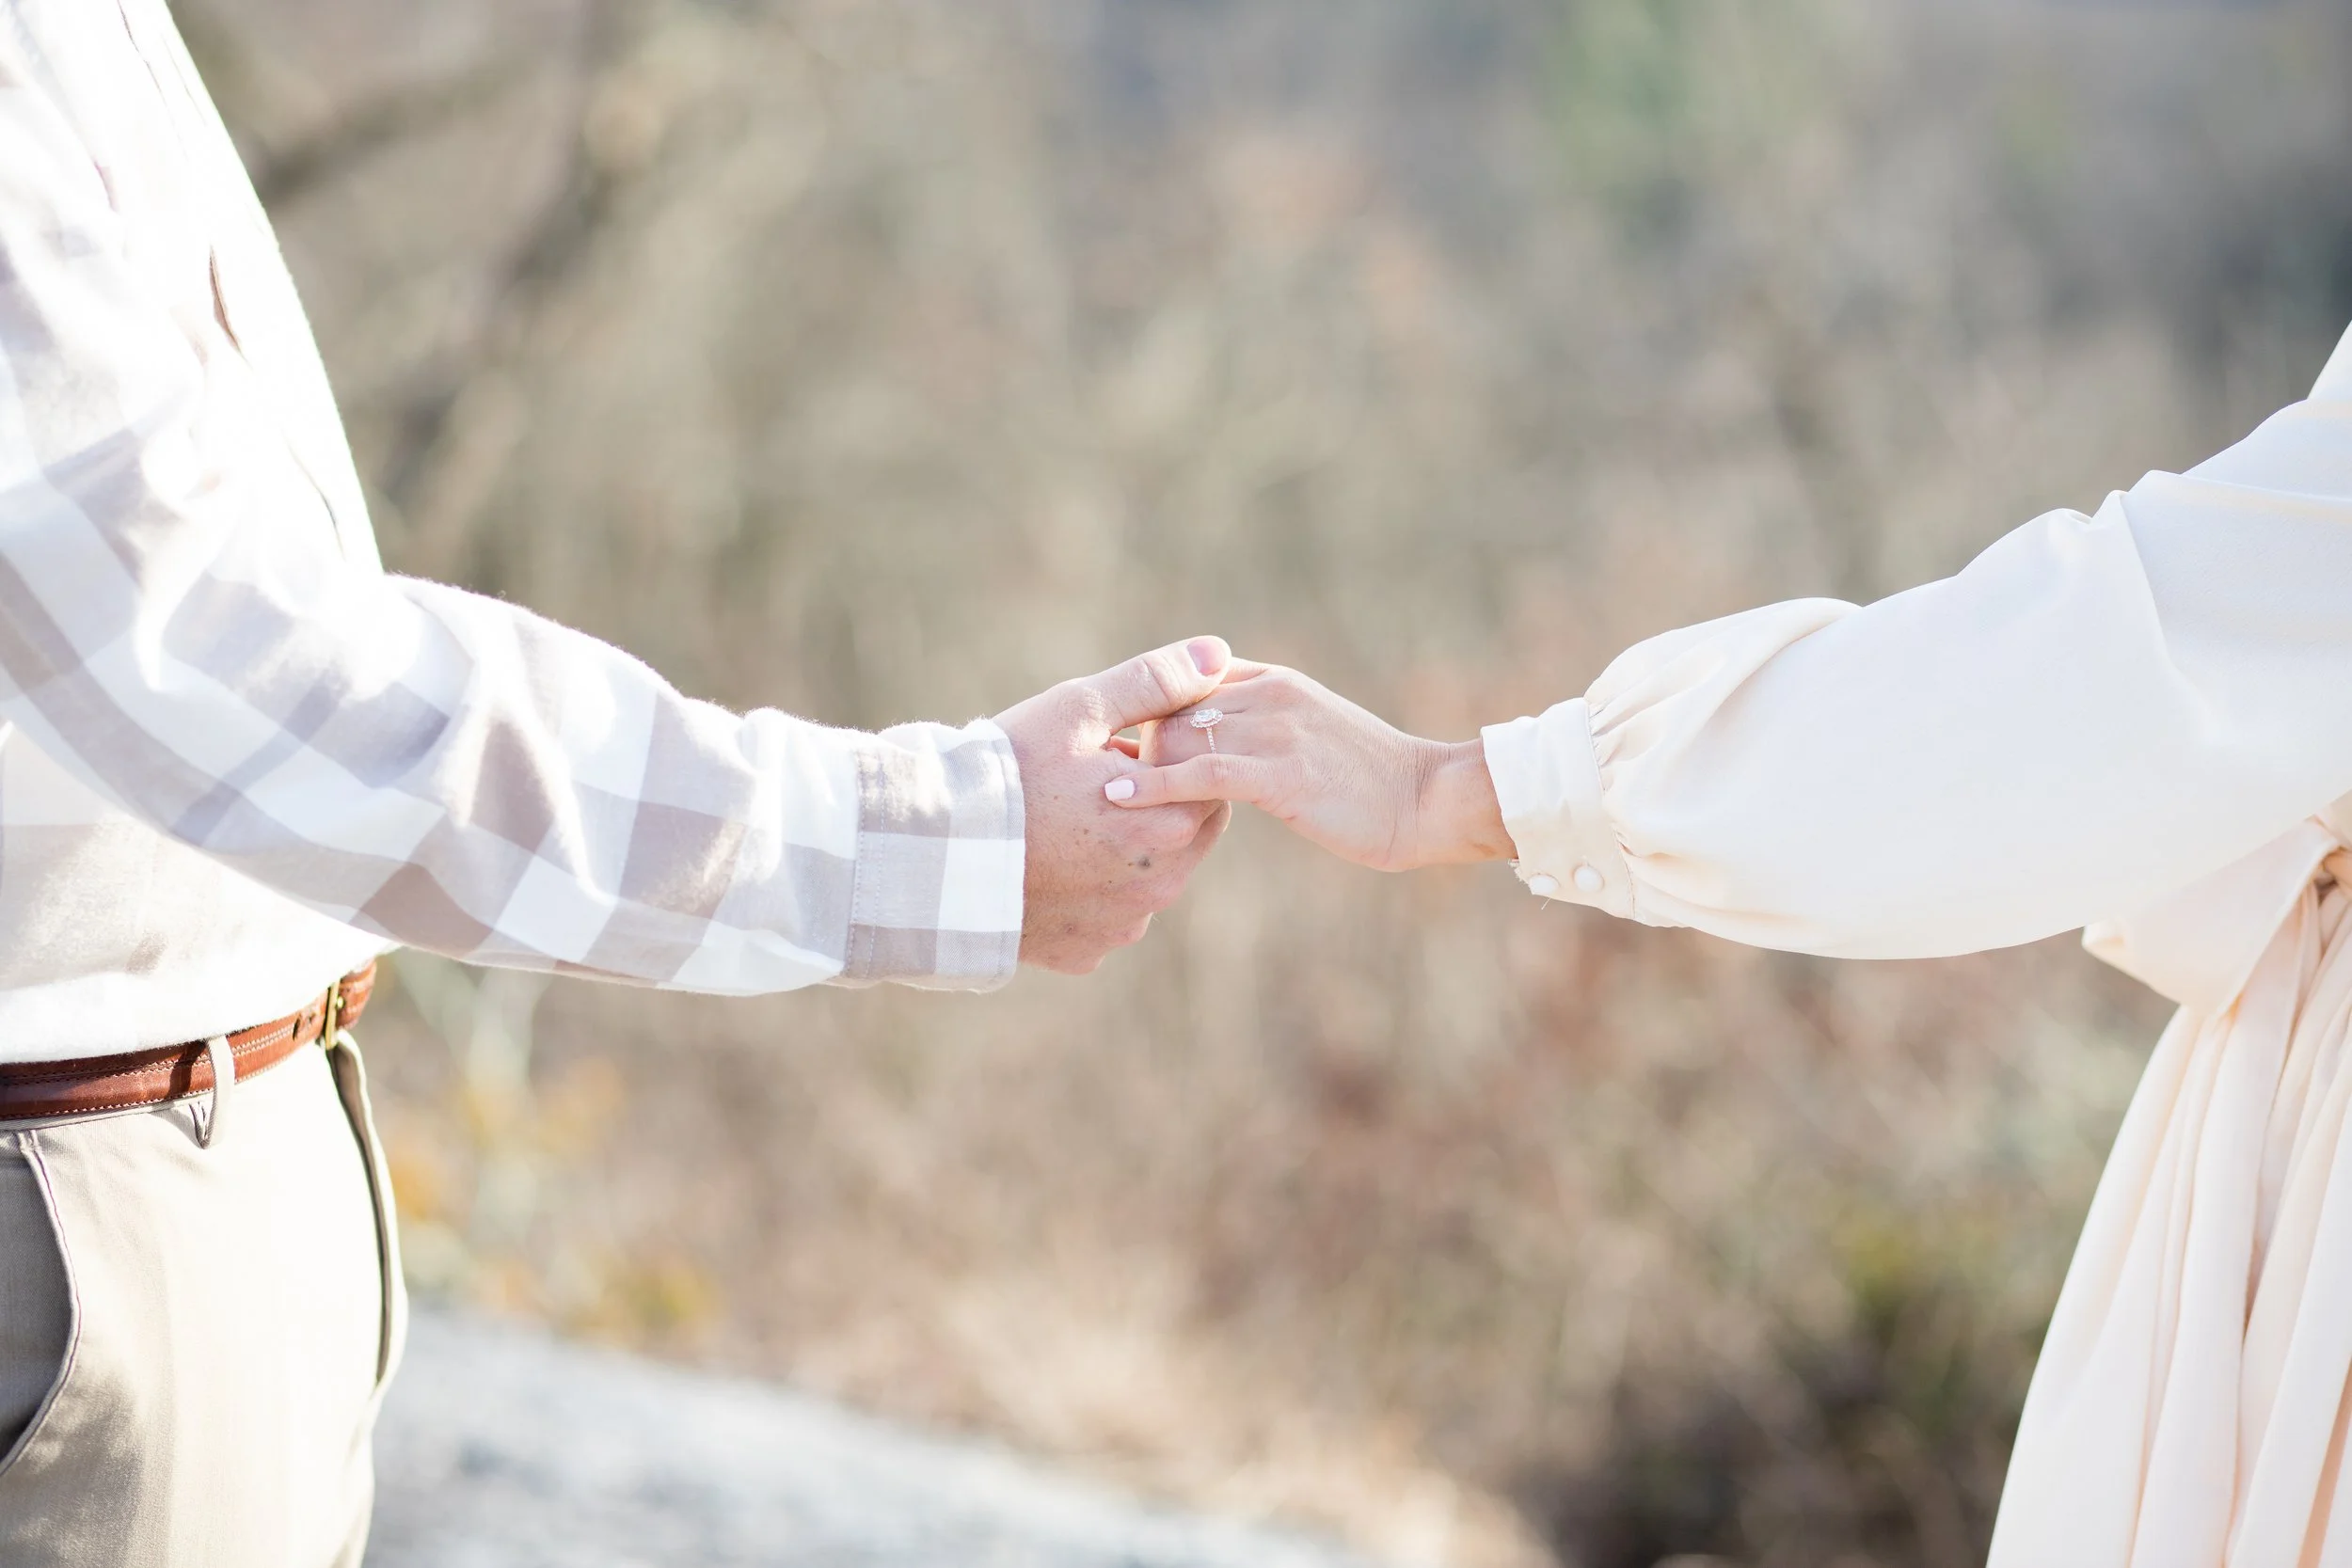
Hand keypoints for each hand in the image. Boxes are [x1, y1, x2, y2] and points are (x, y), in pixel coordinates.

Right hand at [994, 637, 1236, 972]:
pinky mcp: (1083, 954)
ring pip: (1143, 874)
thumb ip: (1153, 682)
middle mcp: (1158, 885)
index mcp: (1171, 824)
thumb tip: (1217, 653)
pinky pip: (1102, 915)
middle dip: (1150, 803)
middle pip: (1181, 830)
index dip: (1164, 757)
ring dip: (1122, 849)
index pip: (1207, 781)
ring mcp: (1120, 927)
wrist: (930, 856)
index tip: (1114, 747)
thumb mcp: (1077, 711)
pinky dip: (1084, 892)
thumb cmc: (1006, 773)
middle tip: (1086, 782)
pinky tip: (1044, 867)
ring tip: (1059, 822)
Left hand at [1105, 661, 1513, 872]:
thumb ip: (1261, 727)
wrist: (1427, 800)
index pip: (1187, 680)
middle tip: (1092, 777)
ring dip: (1133, 765)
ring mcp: (1275, 732)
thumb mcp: (1309, 736)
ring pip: (1178, 734)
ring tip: (1094, 794)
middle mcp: (1268, 696)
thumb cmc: (1370, 779)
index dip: (1144, 710)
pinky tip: (1119, 800)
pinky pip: (1201, 774)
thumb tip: (1209, 742)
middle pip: (1171, 705)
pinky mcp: (1279, 774)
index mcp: (1272, 683)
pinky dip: (1153, 786)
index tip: (1107, 743)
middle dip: (1129, 741)